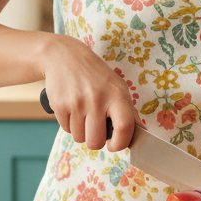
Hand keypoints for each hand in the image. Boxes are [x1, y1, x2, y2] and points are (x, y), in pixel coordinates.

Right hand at [41, 34, 137, 152]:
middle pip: (95, 142)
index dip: (120, 143)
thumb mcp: (116, 85)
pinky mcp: (60, 105)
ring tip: (83, 112)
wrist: (65, 56)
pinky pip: (66, 130)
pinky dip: (70, 124)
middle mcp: (97, 99)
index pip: (124, 128)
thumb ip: (127, 109)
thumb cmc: (95, 74)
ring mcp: (77, 102)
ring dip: (81, 130)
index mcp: (116, 94)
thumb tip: (140, 132)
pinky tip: (72, 107)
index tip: (114, 145)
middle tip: (95, 127)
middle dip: (95, 139)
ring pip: (79, 138)